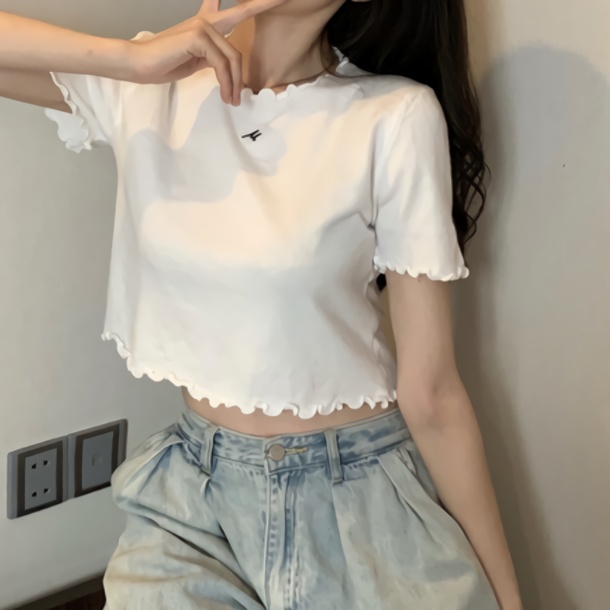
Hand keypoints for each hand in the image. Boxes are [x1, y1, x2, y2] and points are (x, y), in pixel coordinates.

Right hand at [126, 0, 286, 104]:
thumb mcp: (195, 61)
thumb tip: (228, 67)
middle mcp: (206, 20)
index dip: (253, 3)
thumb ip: (213, 58)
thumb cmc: (164, 63)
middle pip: (241, 24)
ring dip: (234, 84)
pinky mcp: (197, 37)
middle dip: (262, 12)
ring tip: (232, 101)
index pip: (232, 10)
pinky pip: (221, 64)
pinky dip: (226, 83)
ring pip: (232, 57)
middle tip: (276, 17)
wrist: (139, 63)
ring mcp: (202, 26)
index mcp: (205, 24)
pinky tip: (225, 95)